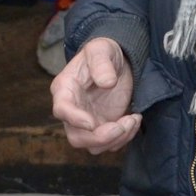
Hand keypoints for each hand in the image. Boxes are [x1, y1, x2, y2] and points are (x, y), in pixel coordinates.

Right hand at [51, 37, 139, 152]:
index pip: (61, 109)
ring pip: (94, 146)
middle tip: (122, 125)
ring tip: (133, 119)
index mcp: (65, 88)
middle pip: (76, 137)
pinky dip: (125, 137)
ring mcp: (87, 122)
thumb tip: (107, 83)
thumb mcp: (102, 49)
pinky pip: (110, 144)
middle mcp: (72, 110)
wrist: (117, 62)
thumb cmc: (103, 53)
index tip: (91, 123)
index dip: (74, 119)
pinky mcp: (103, 128)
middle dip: (100, 137)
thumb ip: (101, 63)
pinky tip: (134, 119)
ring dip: (117, 138)